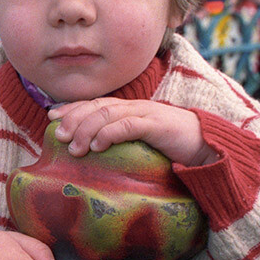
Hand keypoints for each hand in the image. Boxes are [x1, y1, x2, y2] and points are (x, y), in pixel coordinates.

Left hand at [49, 98, 216, 166]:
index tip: (50, 117)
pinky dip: (109, 133)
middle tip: (57, 135)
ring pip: (108, 113)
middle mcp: (136, 107)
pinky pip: (128, 125)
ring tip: (73, 147)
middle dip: (73, 118)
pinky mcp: (158, 126)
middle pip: (97, 106)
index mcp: (130, 110)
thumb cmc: (172, 149)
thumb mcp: (140, 145)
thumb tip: (92, 156)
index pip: (95, 103)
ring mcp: (147, 114)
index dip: (71, 107)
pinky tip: (96, 145)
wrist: (209, 149)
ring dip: (86, 129)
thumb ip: (120, 143)